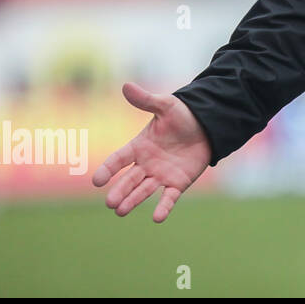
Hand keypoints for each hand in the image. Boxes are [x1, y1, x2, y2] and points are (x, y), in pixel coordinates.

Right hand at [91, 82, 211, 221]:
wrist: (207, 125)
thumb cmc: (183, 116)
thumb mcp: (165, 106)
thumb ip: (145, 101)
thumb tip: (125, 85)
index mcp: (138, 146)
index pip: (118, 159)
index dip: (107, 169)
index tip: (97, 180)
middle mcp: (146, 164)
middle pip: (128, 180)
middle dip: (119, 191)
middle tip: (110, 202)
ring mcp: (160, 175)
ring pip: (143, 190)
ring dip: (132, 200)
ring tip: (120, 211)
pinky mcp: (177, 183)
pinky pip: (168, 197)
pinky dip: (163, 207)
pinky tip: (157, 217)